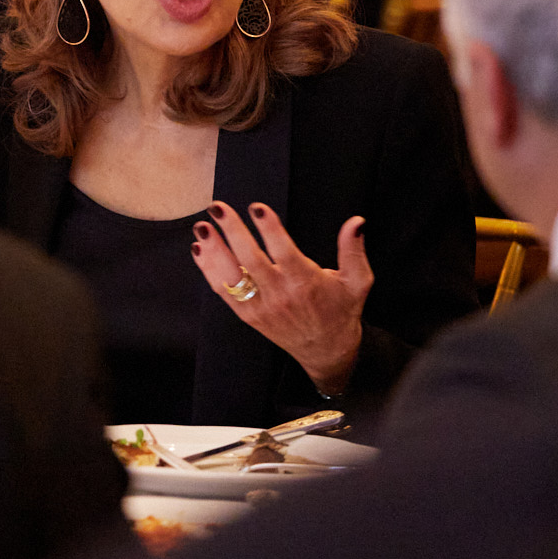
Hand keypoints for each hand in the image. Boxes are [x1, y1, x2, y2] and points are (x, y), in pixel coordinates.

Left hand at [192, 203, 373, 394]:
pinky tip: (200, 248)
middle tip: (218, 207)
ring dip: (214, 250)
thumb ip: (354, 251)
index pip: (283, 252)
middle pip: (250, 260)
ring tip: (202, 226)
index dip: (269, 229)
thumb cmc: (341, 310)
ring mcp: (261, 307)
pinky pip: (223, 291)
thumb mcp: (357, 282)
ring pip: (231, 277)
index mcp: (306, 283)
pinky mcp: (248, 315)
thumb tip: (356, 222)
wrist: (326, 350)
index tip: (257, 207)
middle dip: (232, 231)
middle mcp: (280, 295)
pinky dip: (209, 270)